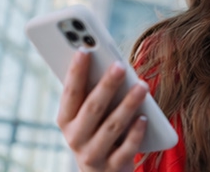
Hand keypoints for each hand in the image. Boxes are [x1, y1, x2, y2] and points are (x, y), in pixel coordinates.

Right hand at [57, 51, 149, 171]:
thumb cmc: (96, 132)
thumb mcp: (88, 116)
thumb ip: (93, 93)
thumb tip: (109, 63)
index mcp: (65, 120)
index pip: (70, 93)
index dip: (75, 72)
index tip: (84, 49)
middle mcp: (75, 138)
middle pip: (92, 108)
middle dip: (106, 85)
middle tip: (120, 65)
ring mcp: (92, 155)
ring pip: (112, 127)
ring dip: (128, 104)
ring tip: (142, 86)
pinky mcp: (111, 167)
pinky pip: (126, 148)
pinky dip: (136, 133)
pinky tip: (144, 118)